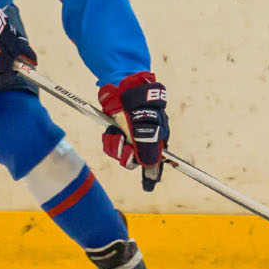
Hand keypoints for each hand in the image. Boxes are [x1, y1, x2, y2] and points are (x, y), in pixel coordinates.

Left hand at [99, 72, 168, 190]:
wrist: (122, 83)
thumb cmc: (140, 100)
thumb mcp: (146, 122)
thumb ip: (149, 144)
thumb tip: (151, 164)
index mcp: (158, 137)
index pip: (157, 160)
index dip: (153, 173)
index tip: (149, 185)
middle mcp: (145, 139)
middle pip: (136, 160)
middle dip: (128, 155)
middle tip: (126, 146)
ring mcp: (130, 136)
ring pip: (122, 154)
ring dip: (117, 146)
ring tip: (116, 132)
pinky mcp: (117, 132)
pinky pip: (112, 145)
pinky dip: (110, 140)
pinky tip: (111, 130)